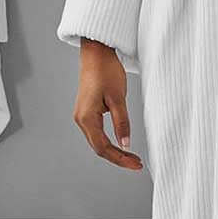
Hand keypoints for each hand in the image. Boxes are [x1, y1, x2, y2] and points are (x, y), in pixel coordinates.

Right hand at [73, 41, 141, 171]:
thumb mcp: (118, 98)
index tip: (136, 164)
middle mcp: (81, 120)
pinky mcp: (87, 113)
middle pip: (99, 148)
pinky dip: (109, 142)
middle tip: (137, 164)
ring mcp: (82, 117)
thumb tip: (126, 144)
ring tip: (132, 158)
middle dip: (118, 158)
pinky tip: (121, 145)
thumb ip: (122, 122)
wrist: (95, 54)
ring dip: (114, 152)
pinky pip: (97, 134)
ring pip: (97, 142)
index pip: (102, 147)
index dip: (120, 158)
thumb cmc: (105, 71)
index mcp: (86, 117)